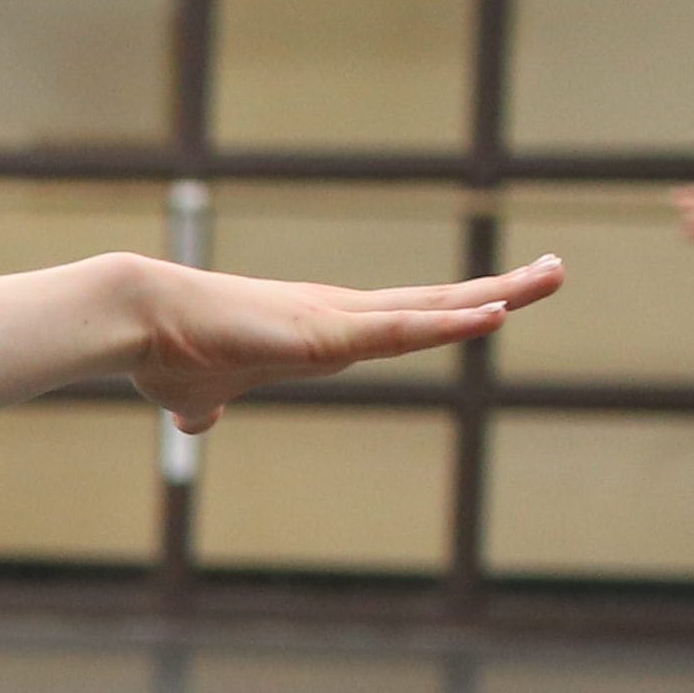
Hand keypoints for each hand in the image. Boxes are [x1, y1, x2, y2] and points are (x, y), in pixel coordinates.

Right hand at [120, 253, 559, 432]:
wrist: (139, 321)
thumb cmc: (165, 353)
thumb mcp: (198, 393)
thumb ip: (208, 405)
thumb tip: (197, 420)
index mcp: (322, 332)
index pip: (405, 321)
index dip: (452, 313)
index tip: (496, 302)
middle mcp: (341, 316)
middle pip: (439, 304)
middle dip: (499, 291)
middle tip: (554, 271)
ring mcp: (338, 320)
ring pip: (436, 308)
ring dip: (498, 295)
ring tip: (553, 276)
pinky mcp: (326, 331)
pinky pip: (402, 329)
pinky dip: (449, 323)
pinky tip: (494, 315)